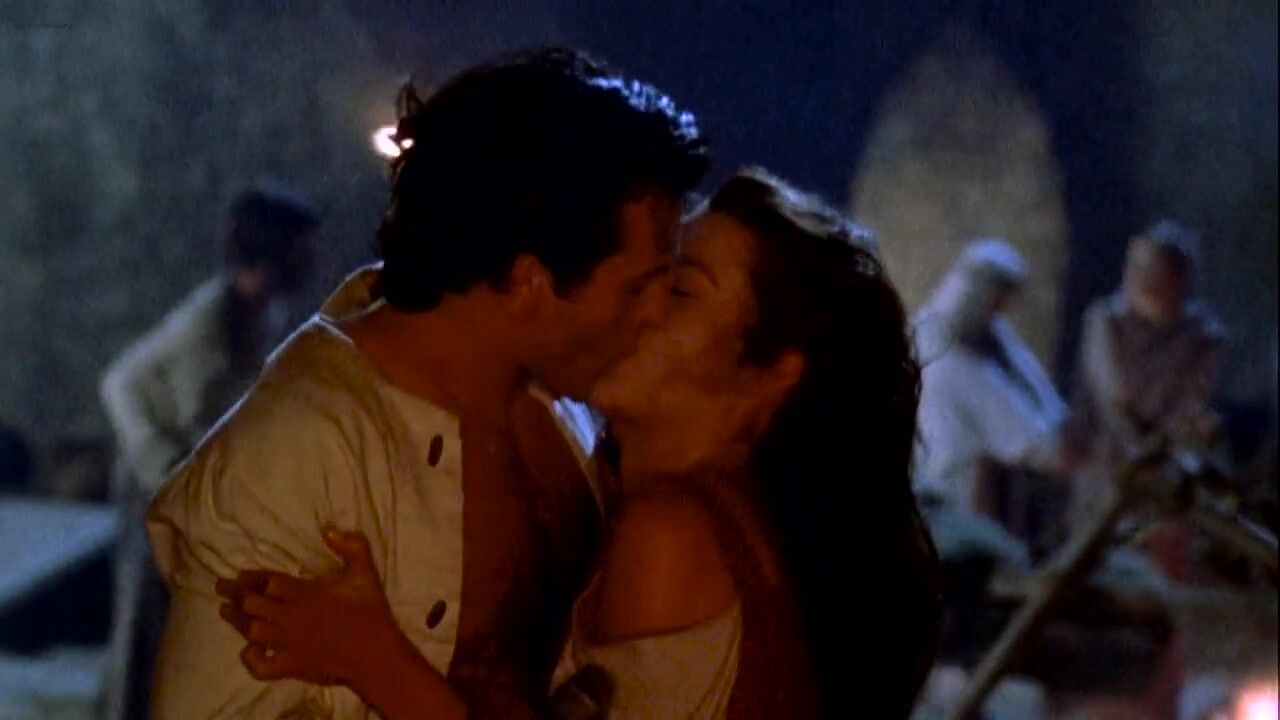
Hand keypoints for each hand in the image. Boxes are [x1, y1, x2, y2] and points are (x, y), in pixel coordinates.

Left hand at [215, 529, 406, 688]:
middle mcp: (291, 617)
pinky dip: (250, 660)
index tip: (239, 574)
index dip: (251, 577)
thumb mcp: (366, 573)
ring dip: (236, 621)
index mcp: (305, 593)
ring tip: (225, 611)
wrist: (377, 655)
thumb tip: (330, 530)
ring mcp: (289, 644)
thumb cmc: (370, 612)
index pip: (267, 581)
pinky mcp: (291, 666)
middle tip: (222, 588)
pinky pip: (261, 667)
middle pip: (251, 604)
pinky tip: (249, 651)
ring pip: (251, 632)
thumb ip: (352, 547)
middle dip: (234, 595)